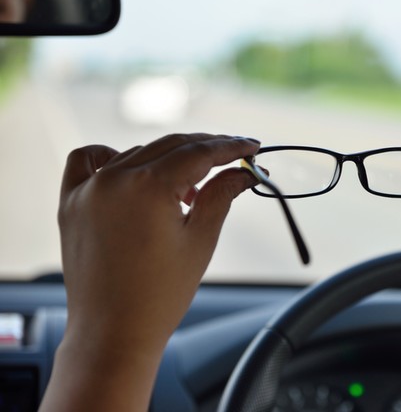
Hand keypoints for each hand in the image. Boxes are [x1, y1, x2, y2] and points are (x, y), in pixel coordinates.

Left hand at [40, 133, 259, 411]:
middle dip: (207, 150)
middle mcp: (114, 179)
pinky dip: (112, 156)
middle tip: (235, 160)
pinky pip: (88, 160)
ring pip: (137, 152)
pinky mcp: (71, 203)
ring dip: (169, 161)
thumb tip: (244, 171)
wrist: (114, 332)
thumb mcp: (201, 239)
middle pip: (171, 146)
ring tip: (191, 190)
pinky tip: (133, 172)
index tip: (252, 146)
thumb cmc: (162, 294)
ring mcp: (88, 189)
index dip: (231, 146)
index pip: (199, 152)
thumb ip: (222, 194)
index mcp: (148, 186)